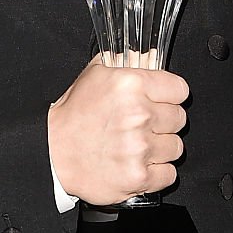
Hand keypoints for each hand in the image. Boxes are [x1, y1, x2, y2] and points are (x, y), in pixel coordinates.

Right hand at [47, 57, 188, 205]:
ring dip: (161, 147)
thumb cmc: (74, 114)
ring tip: (139, 145)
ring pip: (176, 147)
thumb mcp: (96, 75)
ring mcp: (140, 148)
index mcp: (131, 84)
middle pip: (180, 118)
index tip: (163, 100)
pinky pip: (169, 174)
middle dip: (165, 121)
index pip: (179, 89)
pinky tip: (139, 163)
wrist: (53, 153)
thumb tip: (153, 55)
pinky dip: (158, 172)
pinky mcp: (138, 177)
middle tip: (145, 124)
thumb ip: (128, 62)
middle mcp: (139, 114)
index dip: (171, 95)